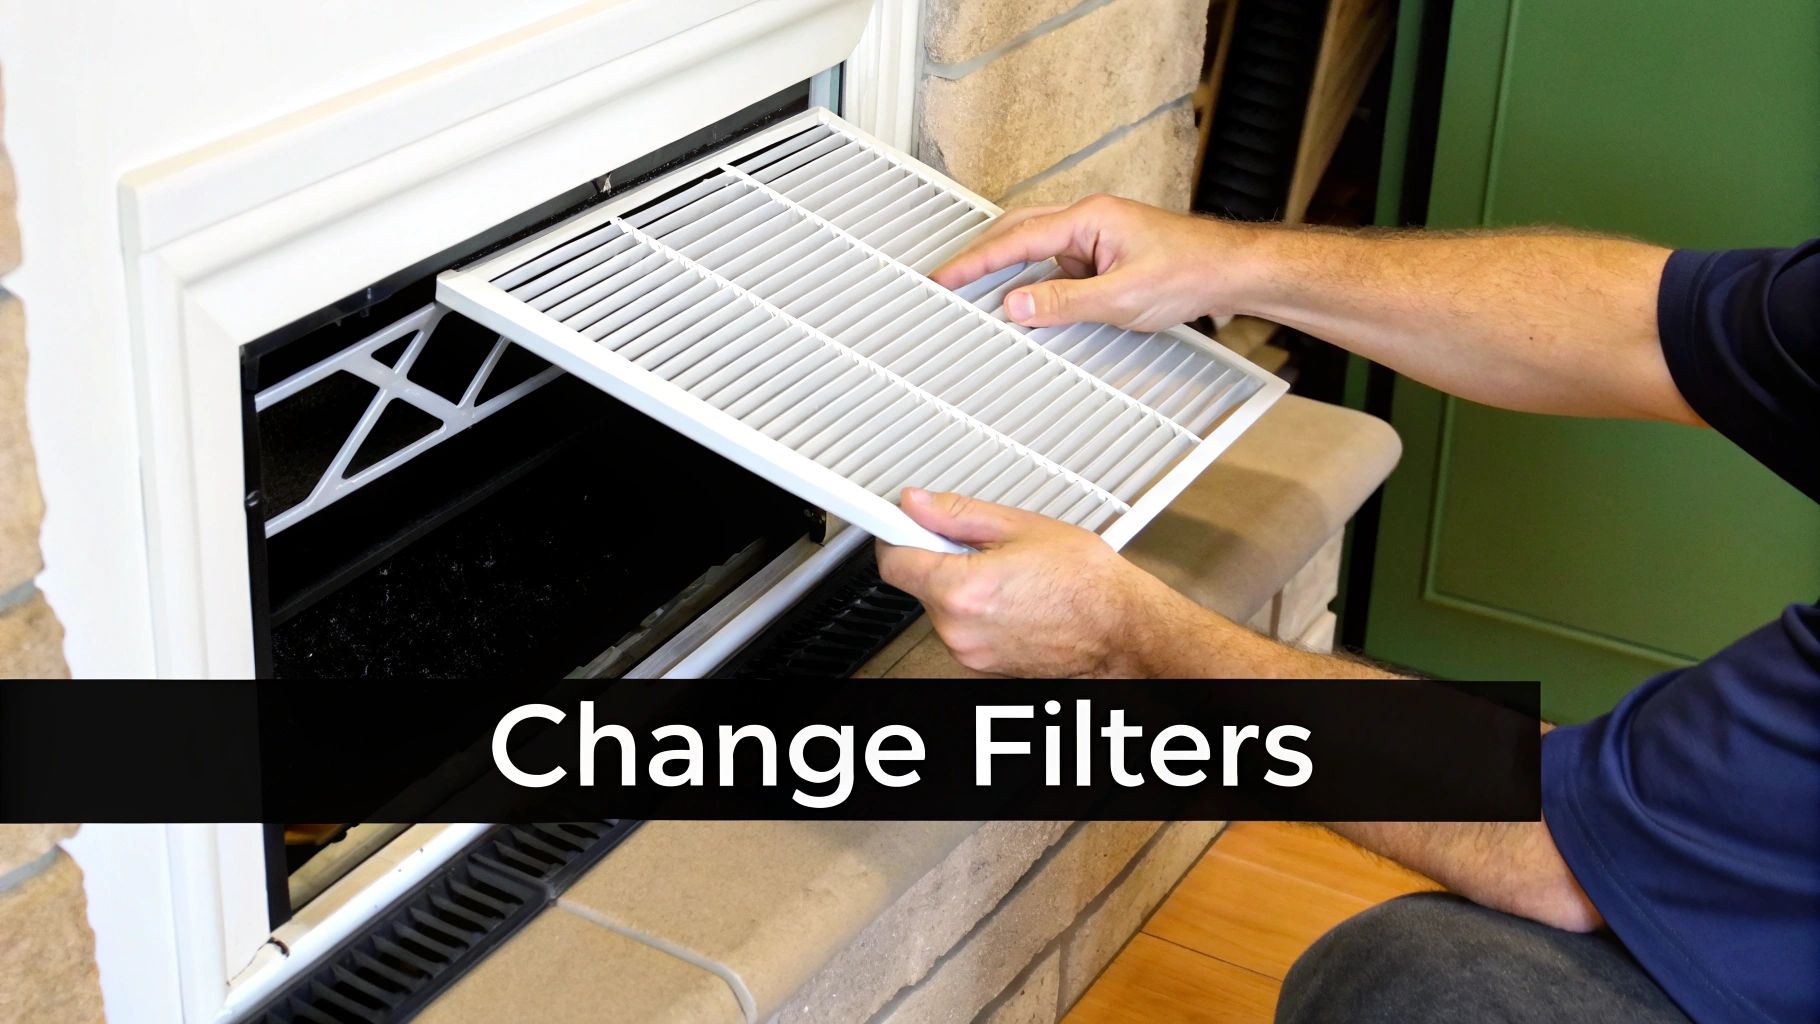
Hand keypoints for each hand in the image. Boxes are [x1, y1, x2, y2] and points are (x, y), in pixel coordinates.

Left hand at [875, 488, 1196, 676]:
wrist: (1121, 628)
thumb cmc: (1086, 582)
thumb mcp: (1020, 526)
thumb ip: (957, 513)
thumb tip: (916, 503)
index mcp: (962, 591)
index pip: (892, 560)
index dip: (895, 532)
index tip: (897, 519)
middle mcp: (957, 630)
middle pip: (918, 582)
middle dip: (941, 557)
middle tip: (984, 545)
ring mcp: (968, 653)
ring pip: (940, 605)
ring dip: (961, 585)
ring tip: (1009, 574)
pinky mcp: (980, 667)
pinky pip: (961, 627)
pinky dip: (976, 610)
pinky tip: (1013, 598)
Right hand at [930, 194, 1255, 331]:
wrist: (1230, 272)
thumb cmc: (1190, 271)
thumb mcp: (1121, 298)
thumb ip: (1064, 303)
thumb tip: (1017, 306)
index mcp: (1089, 217)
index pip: (1017, 239)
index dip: (976, 261)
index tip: (945, 277)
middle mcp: (1088, 220)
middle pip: (1017, 231)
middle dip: (982, 256)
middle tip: (948, 281)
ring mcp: (1096, 238)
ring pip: (1037, 249)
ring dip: (1012, 271)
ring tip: (982, 296)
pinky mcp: (1104, 257)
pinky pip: (1058, 268)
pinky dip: (1040, 286)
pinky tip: (1036, 308)